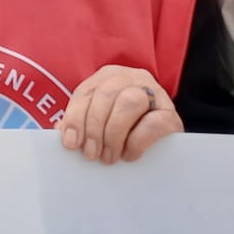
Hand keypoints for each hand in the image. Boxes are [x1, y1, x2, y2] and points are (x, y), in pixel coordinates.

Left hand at [61, 64, 180, 162]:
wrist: (162, 144)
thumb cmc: (123, 131)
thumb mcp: (99, 123)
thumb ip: (81, 123)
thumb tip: (62, 134)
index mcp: (109, 76)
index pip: (86, 92)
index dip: (75, 117)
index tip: (71, 143)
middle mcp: (132, 78)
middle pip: (106, 94)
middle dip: (94, 127)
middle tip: (91, 154)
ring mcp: (155, 93)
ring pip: (129, 103)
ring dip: (113, 134)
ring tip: (108, 157)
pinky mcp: (171, 115)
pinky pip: (153, 123)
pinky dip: (136, 141)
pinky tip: (129, 154)